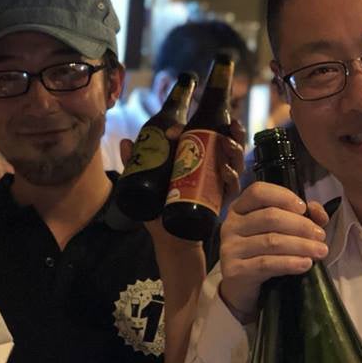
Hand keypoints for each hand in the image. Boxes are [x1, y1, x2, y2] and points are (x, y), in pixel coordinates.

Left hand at [119, 120, 245, 248]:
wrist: (170, 238)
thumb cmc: (160, 209)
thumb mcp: (146, 184)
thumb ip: (135, 163)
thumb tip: (125, 141)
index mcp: (199, 160)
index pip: (210, 137)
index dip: (208, 125)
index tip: (189, 123)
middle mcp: (213, 170)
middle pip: (229, 147)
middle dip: (234, 133)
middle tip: (231, 124)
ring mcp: (220, 186)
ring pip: (235, 164)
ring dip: (236, 151)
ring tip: (227, 144)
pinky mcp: (222, 202)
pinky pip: (233, 188)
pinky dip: (232, 179)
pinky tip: (226, 171)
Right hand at [219, 182, 329, 321]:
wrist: (242, 287)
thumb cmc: (263, 253)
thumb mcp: (280, 230)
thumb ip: (300, 216)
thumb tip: (318, 213)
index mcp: (240, 208)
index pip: (258, 191)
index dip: (283, 196)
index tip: (304, 208)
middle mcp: (230, 225)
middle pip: (269, 217)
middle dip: (301, 225)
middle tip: (320, 236)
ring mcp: (230, 248)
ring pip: (271, 241)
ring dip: (301, 245)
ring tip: (320, 252)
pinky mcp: (234, 270)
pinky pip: (266, 263)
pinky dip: (290, 263)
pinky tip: (305, 264)